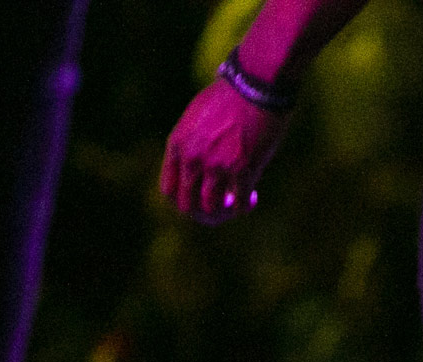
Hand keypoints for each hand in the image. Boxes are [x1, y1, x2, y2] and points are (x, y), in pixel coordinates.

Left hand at [159, 77, 288, 223]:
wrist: (254, 86)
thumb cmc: (229, 98)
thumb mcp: (197, 118)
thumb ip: (192, 144)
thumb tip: (198, 167)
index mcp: (177, 144)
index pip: (168, 190)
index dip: (183, 202)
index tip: (197, 200)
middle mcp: (193, 158)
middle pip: (187, 206)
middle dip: (202, 214)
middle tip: (218, 211)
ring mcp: (216, 166)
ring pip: (212, 209)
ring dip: (224, 213)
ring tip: (236, 205)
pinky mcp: (242, 170)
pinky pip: (240, 203)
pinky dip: (245, 205)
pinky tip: (252, 198)